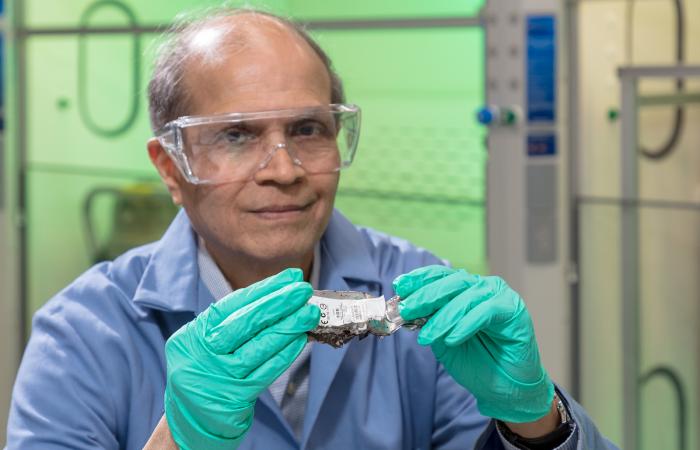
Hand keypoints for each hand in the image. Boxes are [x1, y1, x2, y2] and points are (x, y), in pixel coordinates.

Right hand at [164, 268, 319, 449]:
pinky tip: (300, 339)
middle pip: (245, 323)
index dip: (264, 289)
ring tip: (310, 313)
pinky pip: (265, 372)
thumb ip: (231, 321)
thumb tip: (277, 297)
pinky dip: (284, 354)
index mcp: (196, 333)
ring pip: (259, 348)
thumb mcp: (203, 340)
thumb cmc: (205, 367)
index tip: (290, 278)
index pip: (232, 305)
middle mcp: (204, 353)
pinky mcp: (235, 397)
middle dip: (278, 303)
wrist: (190, 415)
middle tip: (303, 290)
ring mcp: (219, 377)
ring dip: (288, 328)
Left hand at [394, 265, 553, 422]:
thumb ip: (429, 321)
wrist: (503, 389)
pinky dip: (466, 325)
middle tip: (407, 310)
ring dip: (443, 317)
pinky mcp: (514, 311)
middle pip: (452, 283)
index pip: (440, 276)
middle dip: (426, 296)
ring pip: (466, 298)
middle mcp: (483, 287)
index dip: (419, 279)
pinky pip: (486, 312)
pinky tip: (453, 340)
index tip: (399, 286)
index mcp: (466, 289)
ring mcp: (501, 296)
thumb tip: (406, 308)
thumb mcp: (443, 339)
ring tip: (428, 337)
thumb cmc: (475, 361)